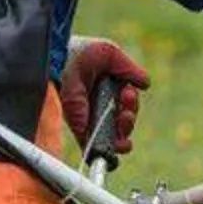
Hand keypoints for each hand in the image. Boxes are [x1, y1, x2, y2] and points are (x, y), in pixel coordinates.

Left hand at [61, 37, 151, 154]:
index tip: (127, 92)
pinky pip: (98, 147)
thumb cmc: (78, 53)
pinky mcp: (82, 130)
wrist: (57, 61)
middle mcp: (99, 106)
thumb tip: (145, 84)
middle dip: (130, 115)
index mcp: (107, 88)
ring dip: (125, 129)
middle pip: (124, 122)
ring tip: (123, 117)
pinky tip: (119, 144)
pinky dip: (110, 150)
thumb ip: (129, 69)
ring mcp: (91, 120)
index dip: (131, 101)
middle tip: (125, 102)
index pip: (127, 104)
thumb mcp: (109, 55)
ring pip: (117, 137)